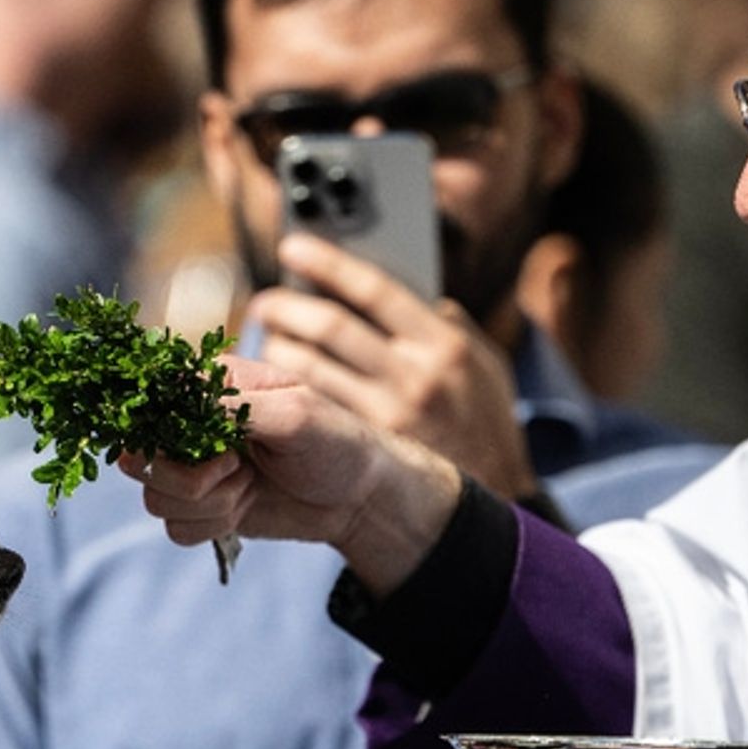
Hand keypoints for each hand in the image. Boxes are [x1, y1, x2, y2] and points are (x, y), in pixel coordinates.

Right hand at [123, 356, 461, 594]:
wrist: (360, 497)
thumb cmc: (337, 441)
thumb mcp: (295, 413)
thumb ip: (235, 407)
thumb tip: (180, 403)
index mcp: (209, 385)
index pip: (149, 398)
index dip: (159, 427)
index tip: (208, 443)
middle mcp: (190, 425)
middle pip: (137, 456)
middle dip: (187, 475)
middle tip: (235, 467)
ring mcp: (193, 468)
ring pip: (154, 497)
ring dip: (207, 502)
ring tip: (248, 486)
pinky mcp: (202, 506)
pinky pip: (175, 527)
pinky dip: (211, 524)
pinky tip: (244, 507)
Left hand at [255, 234, 538, 499]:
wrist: (480, 501)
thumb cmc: (480, 426)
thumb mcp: (483, 366)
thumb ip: (450, 325)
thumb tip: (417, 293)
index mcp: (444, 344)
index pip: (374, 289)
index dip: (327, 263)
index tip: (292, 247)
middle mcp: (416, 375)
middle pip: (334, 327)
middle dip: (288, 307)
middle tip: (264, 302)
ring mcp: (388, 413)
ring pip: (313, 368)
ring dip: (279, 348)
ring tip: (267, 338)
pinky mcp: (365, 445)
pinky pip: (313, 405)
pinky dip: (288, 388)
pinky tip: (275, 382)